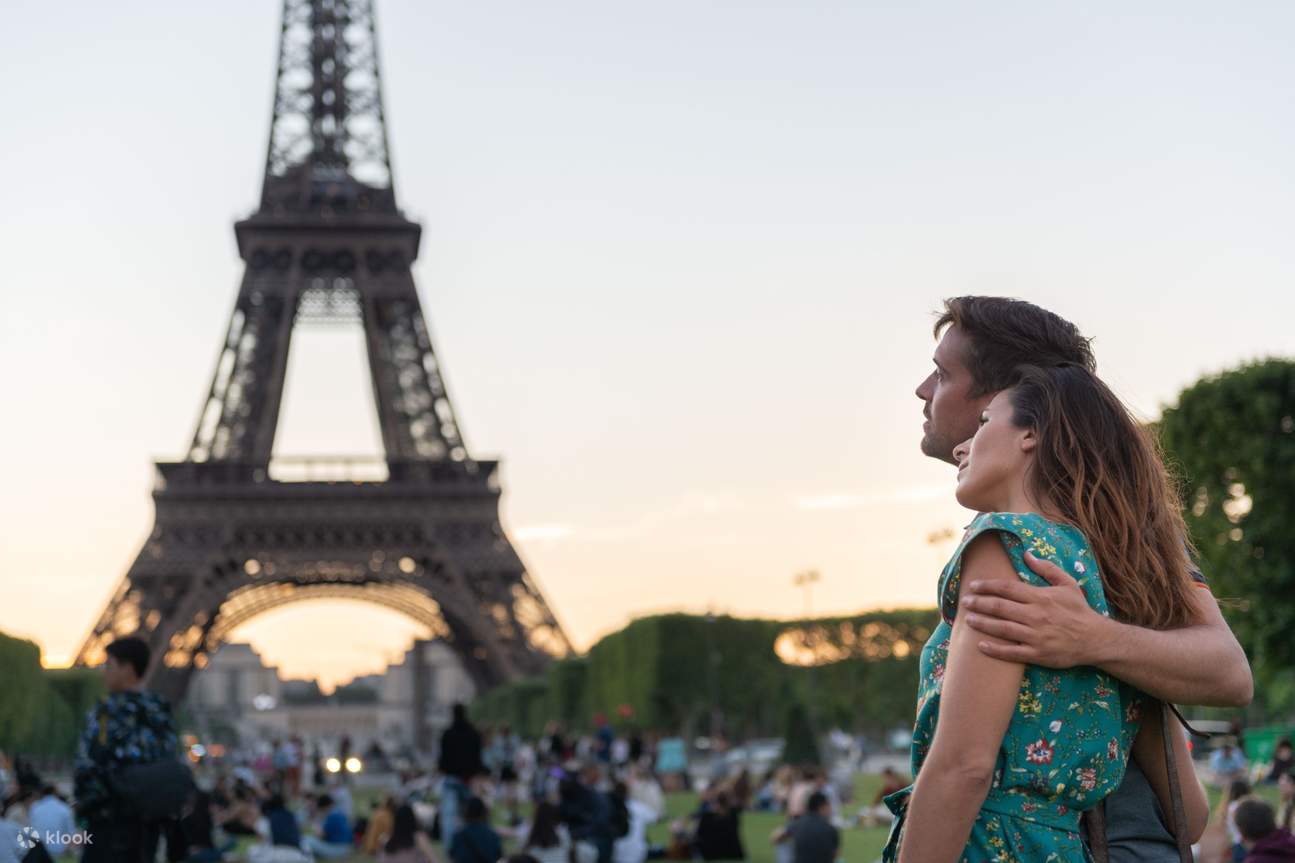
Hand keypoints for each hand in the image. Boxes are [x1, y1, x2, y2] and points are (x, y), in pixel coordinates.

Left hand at [959, 551, 1111, 667]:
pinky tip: (980, 646)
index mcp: (1040, 597)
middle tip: (964, 601)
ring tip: (967, 620)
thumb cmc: (1079, 610)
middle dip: (979, 603)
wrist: (1096, 639)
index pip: (1007, 588)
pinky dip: (995, 649)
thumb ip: (1046, 569)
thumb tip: (1027, 554)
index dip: (987, 586)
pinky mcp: (1038, 654)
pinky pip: (1012, 652)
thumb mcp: (1067, 584)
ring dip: (982, 624)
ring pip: (1002, 629)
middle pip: (1000, 607)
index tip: (973, 585)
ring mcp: (1036, 636)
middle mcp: (1036, 616)